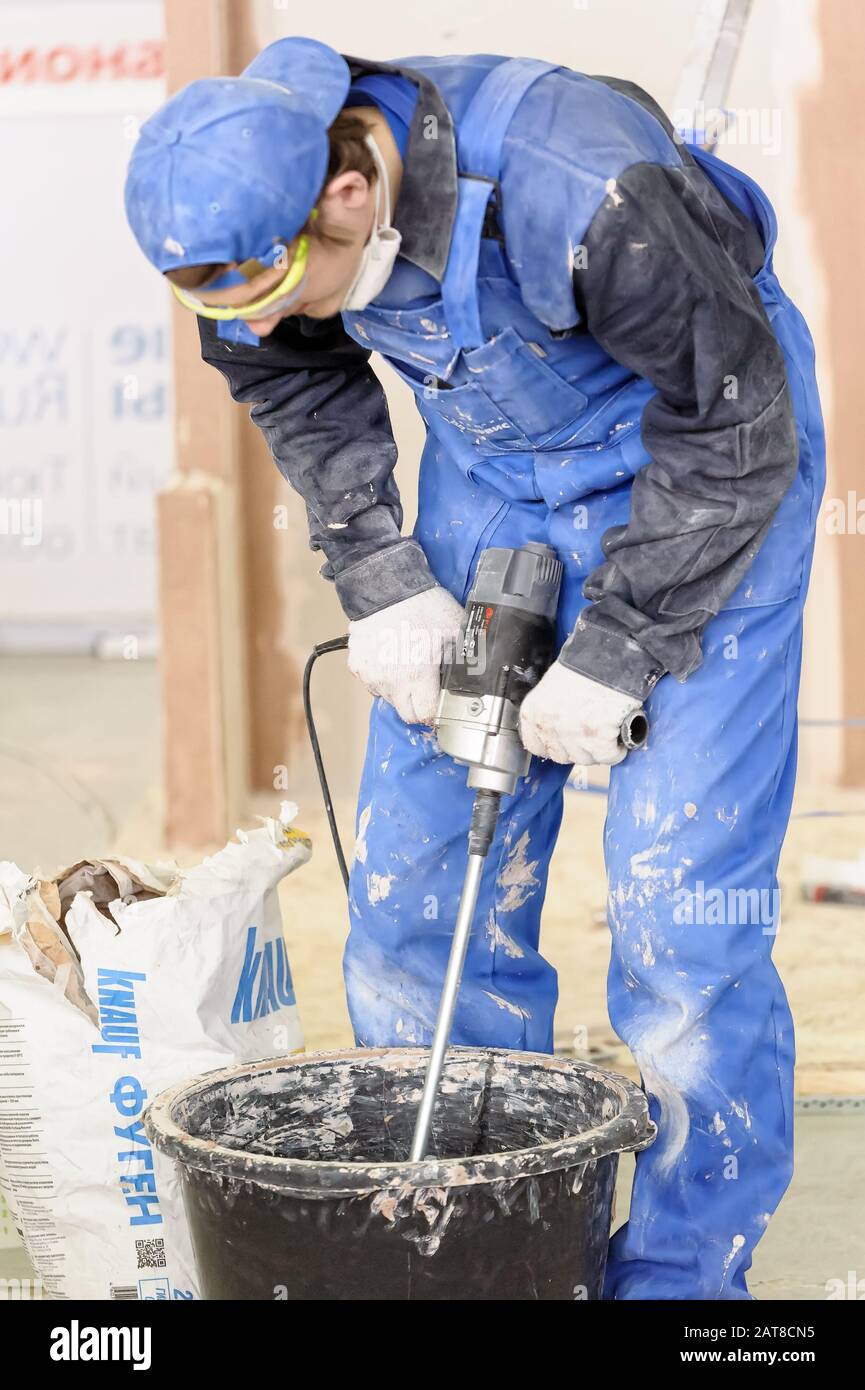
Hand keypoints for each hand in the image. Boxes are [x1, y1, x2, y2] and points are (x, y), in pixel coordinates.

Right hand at [347, 586, 464, 725]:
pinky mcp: (357, 664)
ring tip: (408, 665)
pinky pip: (371, 682)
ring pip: (388, 698)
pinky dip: (381, 677)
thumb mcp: (456, 630)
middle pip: (406, 713)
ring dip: (399, 691)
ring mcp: (370, 674)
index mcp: (417, 676)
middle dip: (419, 706)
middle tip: (426, 688)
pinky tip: (391, 658)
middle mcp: (391, 681)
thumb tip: (479, 672)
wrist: (387, 584)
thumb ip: (466, 656)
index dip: (436, 714)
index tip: (440, 706)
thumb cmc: (421, 604)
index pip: (425, 716)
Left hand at [519, 662, 642, 765]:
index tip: (565, 741)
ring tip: (607, 731)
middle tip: (590, 733)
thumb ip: (551, 710)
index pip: (535, 745)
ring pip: (586, 759)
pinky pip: (608, 756)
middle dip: (577, 748)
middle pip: (561, 756)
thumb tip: (559, 729)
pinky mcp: (599, 738)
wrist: (611, 653)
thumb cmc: (585, 663)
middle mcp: (549, 726)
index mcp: (534, 712)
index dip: (554, 744)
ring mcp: (573, 734)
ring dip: (598, 750)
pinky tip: (618, 735)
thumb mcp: (553, 686)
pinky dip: (617, 750)